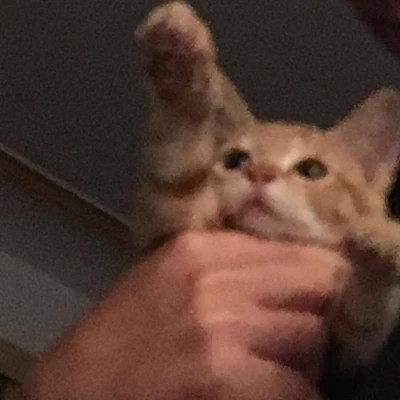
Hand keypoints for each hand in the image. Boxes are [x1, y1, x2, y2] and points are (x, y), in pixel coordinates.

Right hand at [24, 231, 345, 399]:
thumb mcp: (174, 275)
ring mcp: (219, 324)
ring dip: (304, 356)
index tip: (319, 295)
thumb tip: (290, 273)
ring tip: (273, 364)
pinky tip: (265, 391)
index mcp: (201, 247)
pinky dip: (292, 394)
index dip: (321, 276)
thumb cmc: (128, 330)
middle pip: (316, 287)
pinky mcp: (222, 374)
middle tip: (296, 331)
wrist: (80, 383)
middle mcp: (214, 277)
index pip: (299, 251)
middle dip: (317, 312)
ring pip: (311, 336)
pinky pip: (295, 388)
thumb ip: (230, 267)